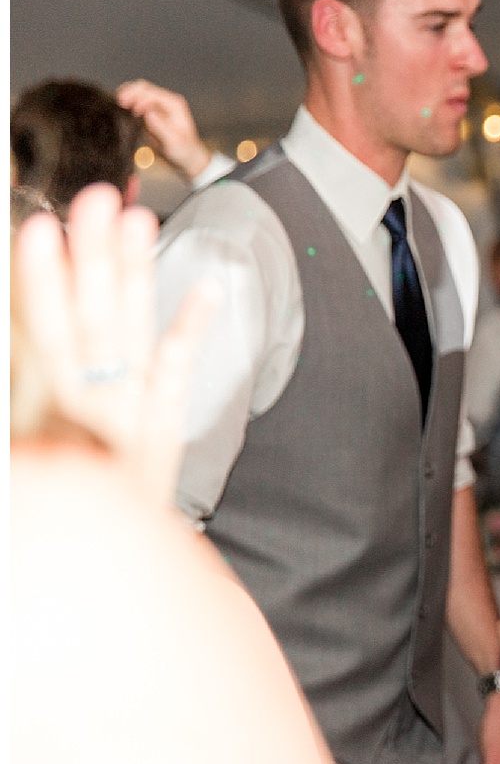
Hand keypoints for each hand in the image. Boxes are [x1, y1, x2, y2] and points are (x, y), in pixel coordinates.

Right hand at [13, 183, 219, 499]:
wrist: (94, 563)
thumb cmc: (58, 490)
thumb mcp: (28, 437)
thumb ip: (25, 373)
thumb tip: (29, 320)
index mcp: (41, 401)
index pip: (38, 330)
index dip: (39, 280)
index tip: (35, 229)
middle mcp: (83, 402)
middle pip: (87, 319)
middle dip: (89, 257)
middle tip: (96, 199)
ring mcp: (125, 411)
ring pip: (129, 330)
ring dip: (134, 273)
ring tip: (138, 221)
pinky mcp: (160, 426)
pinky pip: (176, 371)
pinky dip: (191, 327)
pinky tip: (211, 287)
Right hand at [117, 79, 212, 181]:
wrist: (186, 158)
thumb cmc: (183, 151)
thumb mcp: (173, 142)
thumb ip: (160, 126)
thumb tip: (147, 112)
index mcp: (174, 105)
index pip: (151, 93)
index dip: (137, 97)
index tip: (127, 107)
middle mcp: (166, 102)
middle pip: (143, 88)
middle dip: (129, 93)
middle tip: (118, 103)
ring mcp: (158, 106)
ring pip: (138, 92)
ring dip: (126, 96)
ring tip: (117, 105)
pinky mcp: (150, 113)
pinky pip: (136, 102)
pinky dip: (127, 103)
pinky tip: (121, 110)